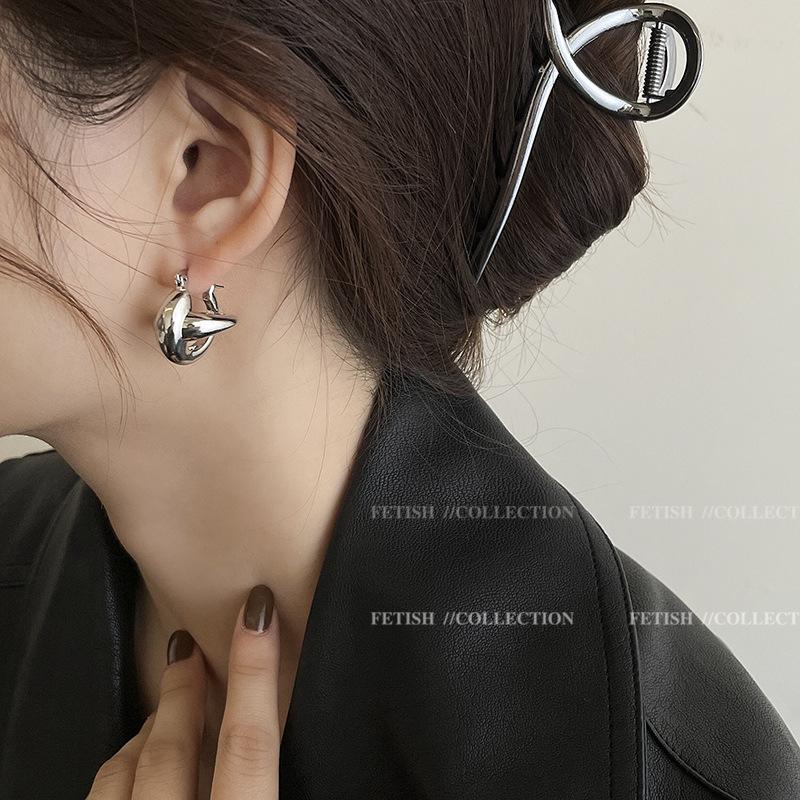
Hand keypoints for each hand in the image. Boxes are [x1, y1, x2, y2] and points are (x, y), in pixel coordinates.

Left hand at [87, 585, 278, 798]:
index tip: (259, 612)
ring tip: (160, 711)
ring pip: (120, 775)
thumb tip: (304, 775)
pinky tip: (126, 767)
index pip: (249, 743)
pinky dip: (114, 774)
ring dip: (143, 735)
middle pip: (173, 750)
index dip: (255, 674)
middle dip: (181, 693)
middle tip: (188, 648)